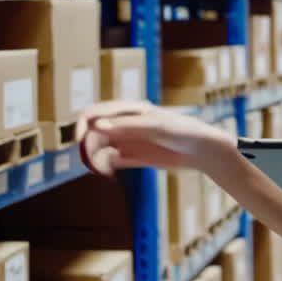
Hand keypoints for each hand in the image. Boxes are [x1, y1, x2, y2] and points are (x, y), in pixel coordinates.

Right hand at [77, 100, 236, 177]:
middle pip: (92, 132)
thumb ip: (126, 125)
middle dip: (86, 144)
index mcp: (127, 109)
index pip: (94, 112)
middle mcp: (123, 124)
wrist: (202, 150)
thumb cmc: (182, 130)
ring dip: (93, 157)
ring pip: (98, 148)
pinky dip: (103, 166)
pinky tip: (106, 171)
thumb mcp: (154, 125)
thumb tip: (96, 125)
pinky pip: (109, 161)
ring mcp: (127, 141)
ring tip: (101, 167)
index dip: (82, 124)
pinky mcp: (132, 157)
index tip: (79, 140)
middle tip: (91, 159)